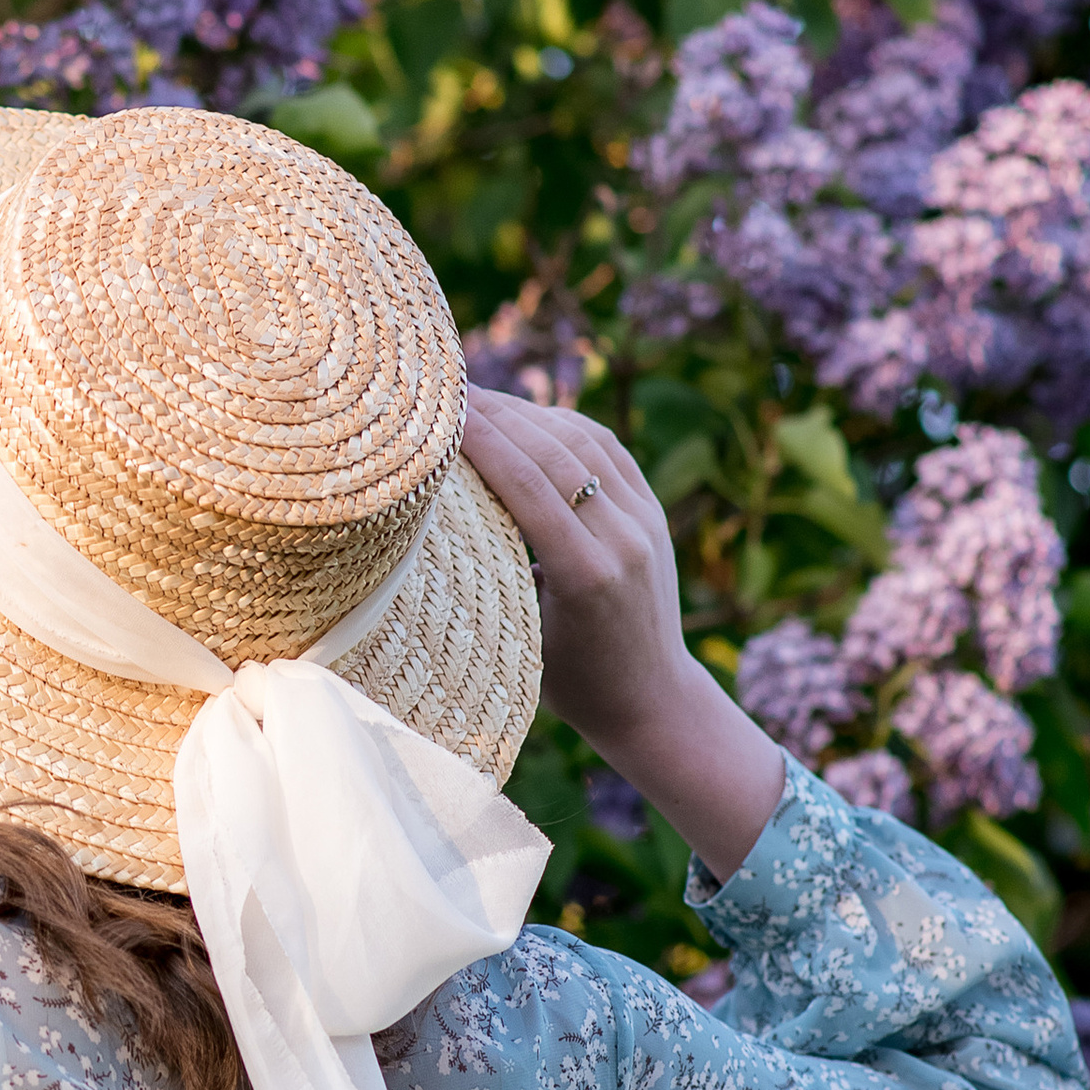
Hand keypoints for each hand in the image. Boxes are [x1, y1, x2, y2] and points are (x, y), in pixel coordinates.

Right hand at [462, 386, 783, 882]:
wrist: (654, 701)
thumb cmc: (572, 686)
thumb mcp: (520, 637)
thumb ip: (491, 575)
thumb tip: (435, 515)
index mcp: (587, 574)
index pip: (525, 483)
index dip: (480, 439)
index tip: (437, 410)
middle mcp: (623, 538)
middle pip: (551, 451)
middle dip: (496, 414)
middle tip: (444, 388)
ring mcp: (645, 521)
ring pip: (580, 440)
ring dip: (526, 412)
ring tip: (476, 398)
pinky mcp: (653, 512)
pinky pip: (605, 449)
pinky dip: (561, 425)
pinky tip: (525, 417)